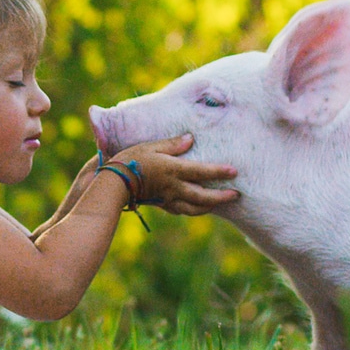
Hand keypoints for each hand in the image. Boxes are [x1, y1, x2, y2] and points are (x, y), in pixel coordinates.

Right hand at [112, 134, 238, 215]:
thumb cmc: (131, 160)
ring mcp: (168, 199)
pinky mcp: (162, 205)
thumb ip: (172, 144)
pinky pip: (181, 210)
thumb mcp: (151, 146)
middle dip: (222, 197)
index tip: (235, 172)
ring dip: (210, 207)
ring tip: (220, 203)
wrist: (113, 183)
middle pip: (203, 196)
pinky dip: (193, 210)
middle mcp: (174, 187)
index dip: (220, 172)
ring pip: (194, 208)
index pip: (202, 171)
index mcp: (173, 170)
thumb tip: (190, 138)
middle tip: (236, 195)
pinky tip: (197, 207)